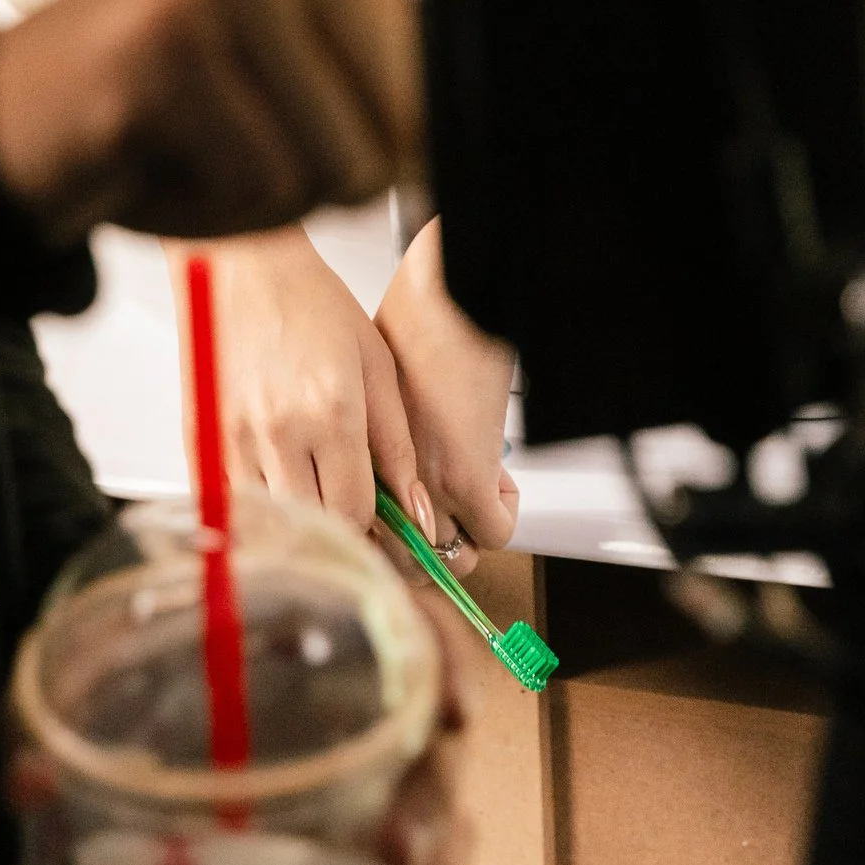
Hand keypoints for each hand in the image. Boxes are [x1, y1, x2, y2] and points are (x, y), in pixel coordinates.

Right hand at [0, 0, 420, 246]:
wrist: (17, 112)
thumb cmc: (177, 98)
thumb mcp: (305, 63)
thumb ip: (402, 74)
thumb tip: (483, 119)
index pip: (456, 40)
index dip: (420, 122)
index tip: (357, 125)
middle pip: (410, 119)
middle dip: (341, 169)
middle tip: (252, 136)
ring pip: (345, 161)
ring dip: (277, 198)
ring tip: (207, 145)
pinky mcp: (169, 47)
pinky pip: (262, 183)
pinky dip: (218, 206)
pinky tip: (162, 159)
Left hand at [0, 602, 473, 864]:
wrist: (138, 745)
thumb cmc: (135, 693)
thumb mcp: (96, 696)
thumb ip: (63, 731)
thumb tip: (23, 783)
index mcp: (321, 645)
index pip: (412, 631)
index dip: (445, 663)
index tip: (449, 712)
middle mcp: (367, 718)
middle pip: (433, 756)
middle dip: (432, 807)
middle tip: (396, 847)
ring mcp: (378, 799)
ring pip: (439, 839)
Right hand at [193, 227, 423, 540]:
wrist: (245, 266)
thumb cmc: (312, 304)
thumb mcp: (376, 364)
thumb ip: (396, 443)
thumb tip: (418, 510)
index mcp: (330, 413)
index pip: (354, 511)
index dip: (369, 521)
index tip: (372, 509)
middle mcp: (279, 432)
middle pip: (312, 522)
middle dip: (333, 522)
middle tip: (341, 497)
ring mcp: (233, 438)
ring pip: (270, 517)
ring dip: (291, 512)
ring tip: (305, 478)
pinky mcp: (201, 436)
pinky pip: (229, 498)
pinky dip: (253, 499)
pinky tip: (269, 470)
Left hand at [375, 220, 517, 575]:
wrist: (443, 301)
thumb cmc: (409, 328)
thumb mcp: (370, 392)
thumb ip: (372, 445)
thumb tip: (385, 476)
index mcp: (360, 466)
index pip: (367, 542)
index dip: (394, 542)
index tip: (414, 526)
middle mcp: (386, 484)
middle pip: (407, 563)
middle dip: (432, 549)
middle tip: (448, 516)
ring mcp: (424, 486)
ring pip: (451, 557)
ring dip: (469, 533)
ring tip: (474, 492)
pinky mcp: (465, 479)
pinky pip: (495, 532)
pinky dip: (504, 512)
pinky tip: (498, 475)